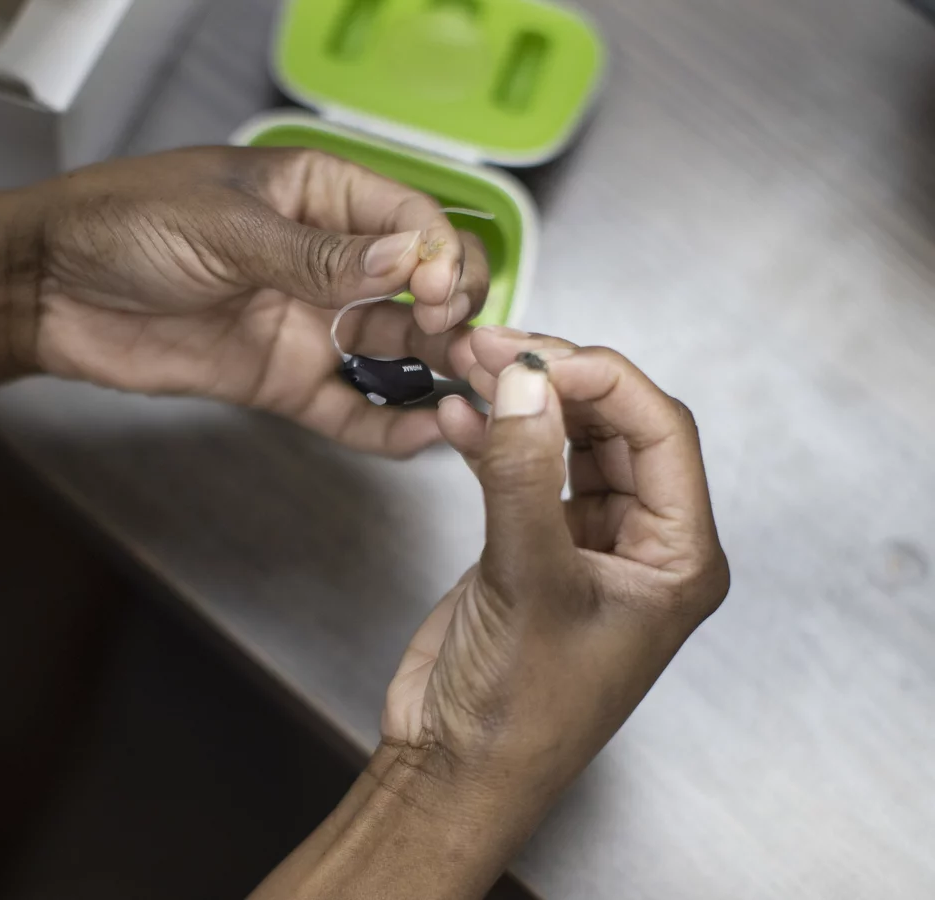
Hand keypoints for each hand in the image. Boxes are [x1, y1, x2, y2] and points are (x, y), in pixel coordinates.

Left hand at [29, 147, 489, 456]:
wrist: (49, 290)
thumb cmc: (125, 224)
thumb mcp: (225, 225)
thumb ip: (316, 253)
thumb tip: (406, 260)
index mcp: (319, 197)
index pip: (410, 223)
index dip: (436, 256)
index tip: (433, 289)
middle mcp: (326, 262)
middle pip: (419, 287)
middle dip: (450, 312)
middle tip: (450, 339)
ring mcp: (308, 325)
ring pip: (395, 350)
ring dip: (435, 369)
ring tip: (465, 394)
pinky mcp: (281, 381)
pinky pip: (347, 407)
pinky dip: (386, 425)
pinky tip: (423, 436)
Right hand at [381, 328, 729, 832]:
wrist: (452, 768)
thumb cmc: (517, 710)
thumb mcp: (529, 583)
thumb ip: (523, 475)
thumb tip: (524, 381)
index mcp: (677, 557)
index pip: (661, 432)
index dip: (604, 381)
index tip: (538, 359)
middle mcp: (640, 544)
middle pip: (615, 426)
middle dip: (558, 380)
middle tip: (497, 347)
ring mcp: (583, 543)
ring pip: (566, 440)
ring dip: (522, 402)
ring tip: (471, 364)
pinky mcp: (530, 546)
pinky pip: (521, 471)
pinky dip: (492, 438)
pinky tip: (460, 414)